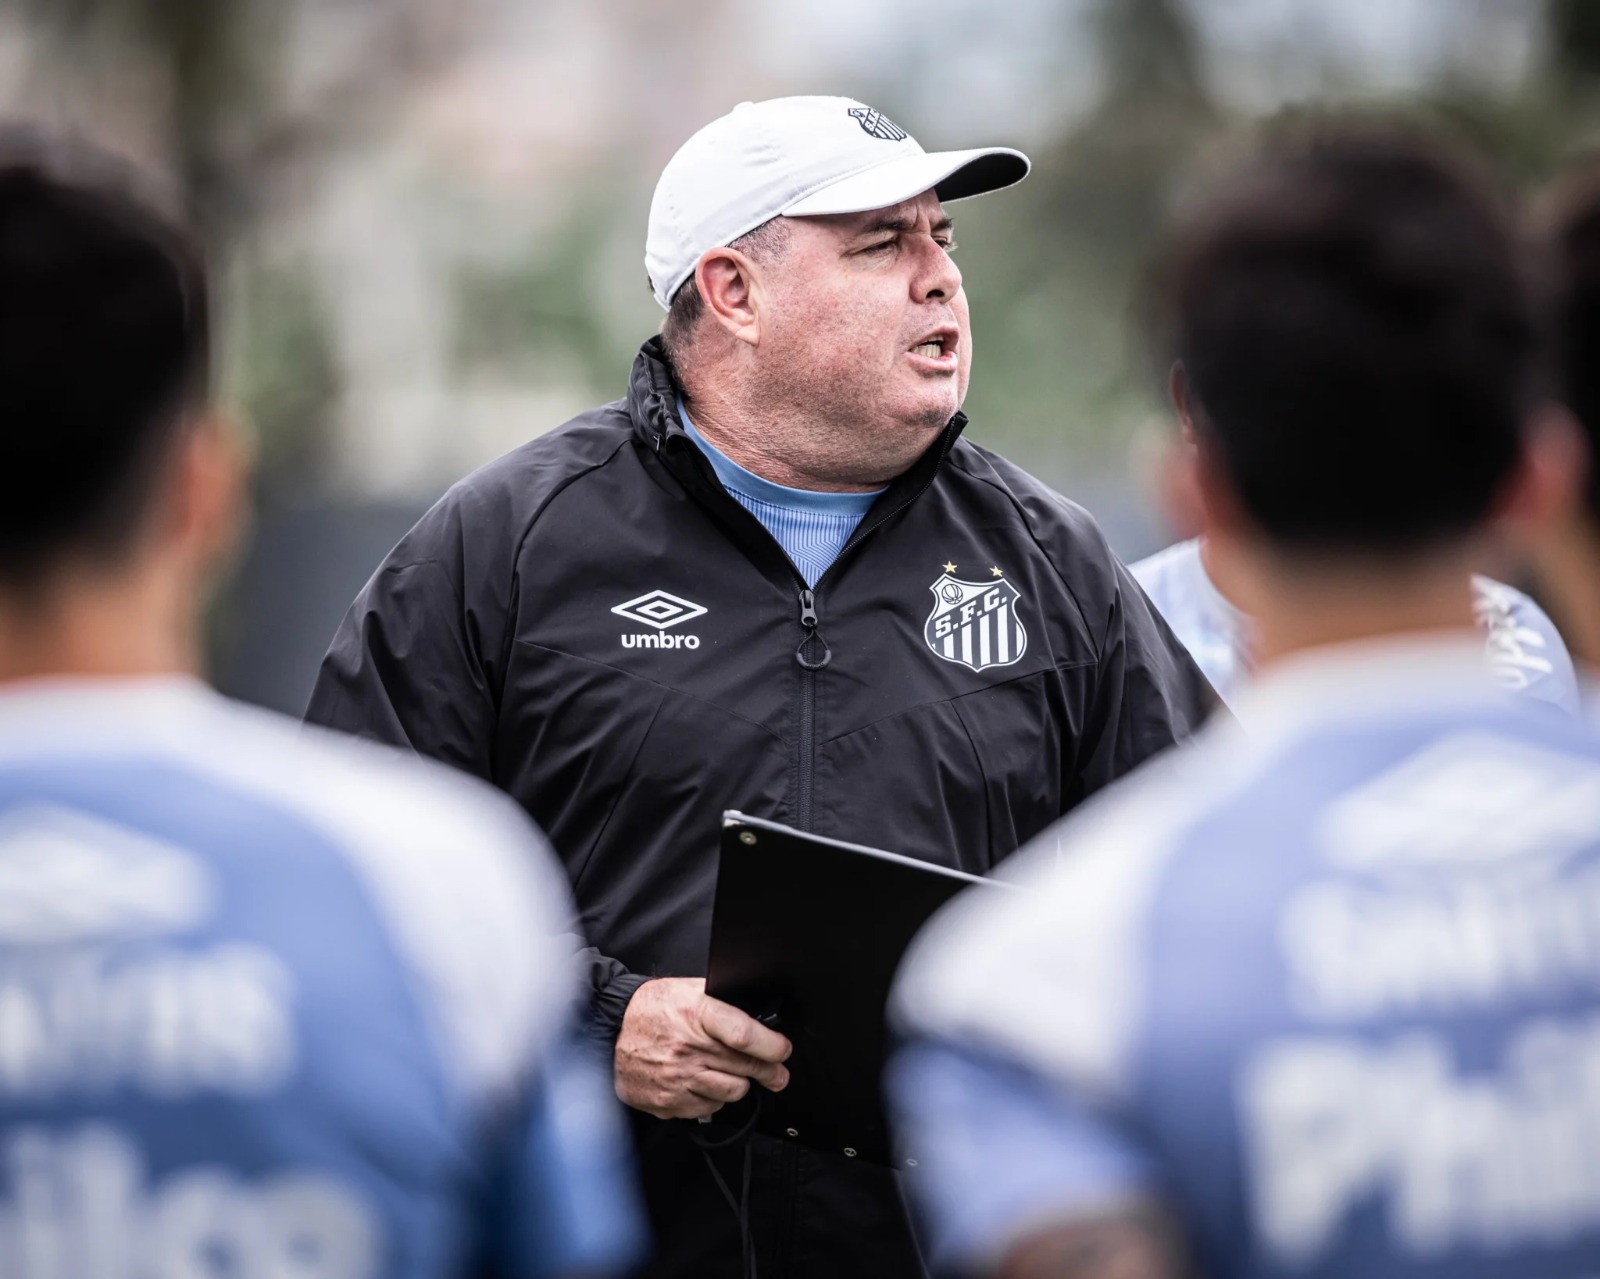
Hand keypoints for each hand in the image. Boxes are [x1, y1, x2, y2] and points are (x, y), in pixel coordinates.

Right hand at [614, 977, 791, 1119]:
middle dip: (770, 1071)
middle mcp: (687, 1048)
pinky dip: (712, 1098)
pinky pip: (708, 1109)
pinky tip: (703, 1082)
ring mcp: (677, 1078)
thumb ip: (723, 1002)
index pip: (745, 1035)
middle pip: (746, 1067)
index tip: (783, 1050)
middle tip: (777, 1072)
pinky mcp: (667, 1101)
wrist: (610, 1030)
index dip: (772, 1045)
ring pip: (733, 1092)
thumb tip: (761, 1017)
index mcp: (696, 1013)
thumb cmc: (653, 1008)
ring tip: (733, 1073)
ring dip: (739, 1084)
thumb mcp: (689, 989)